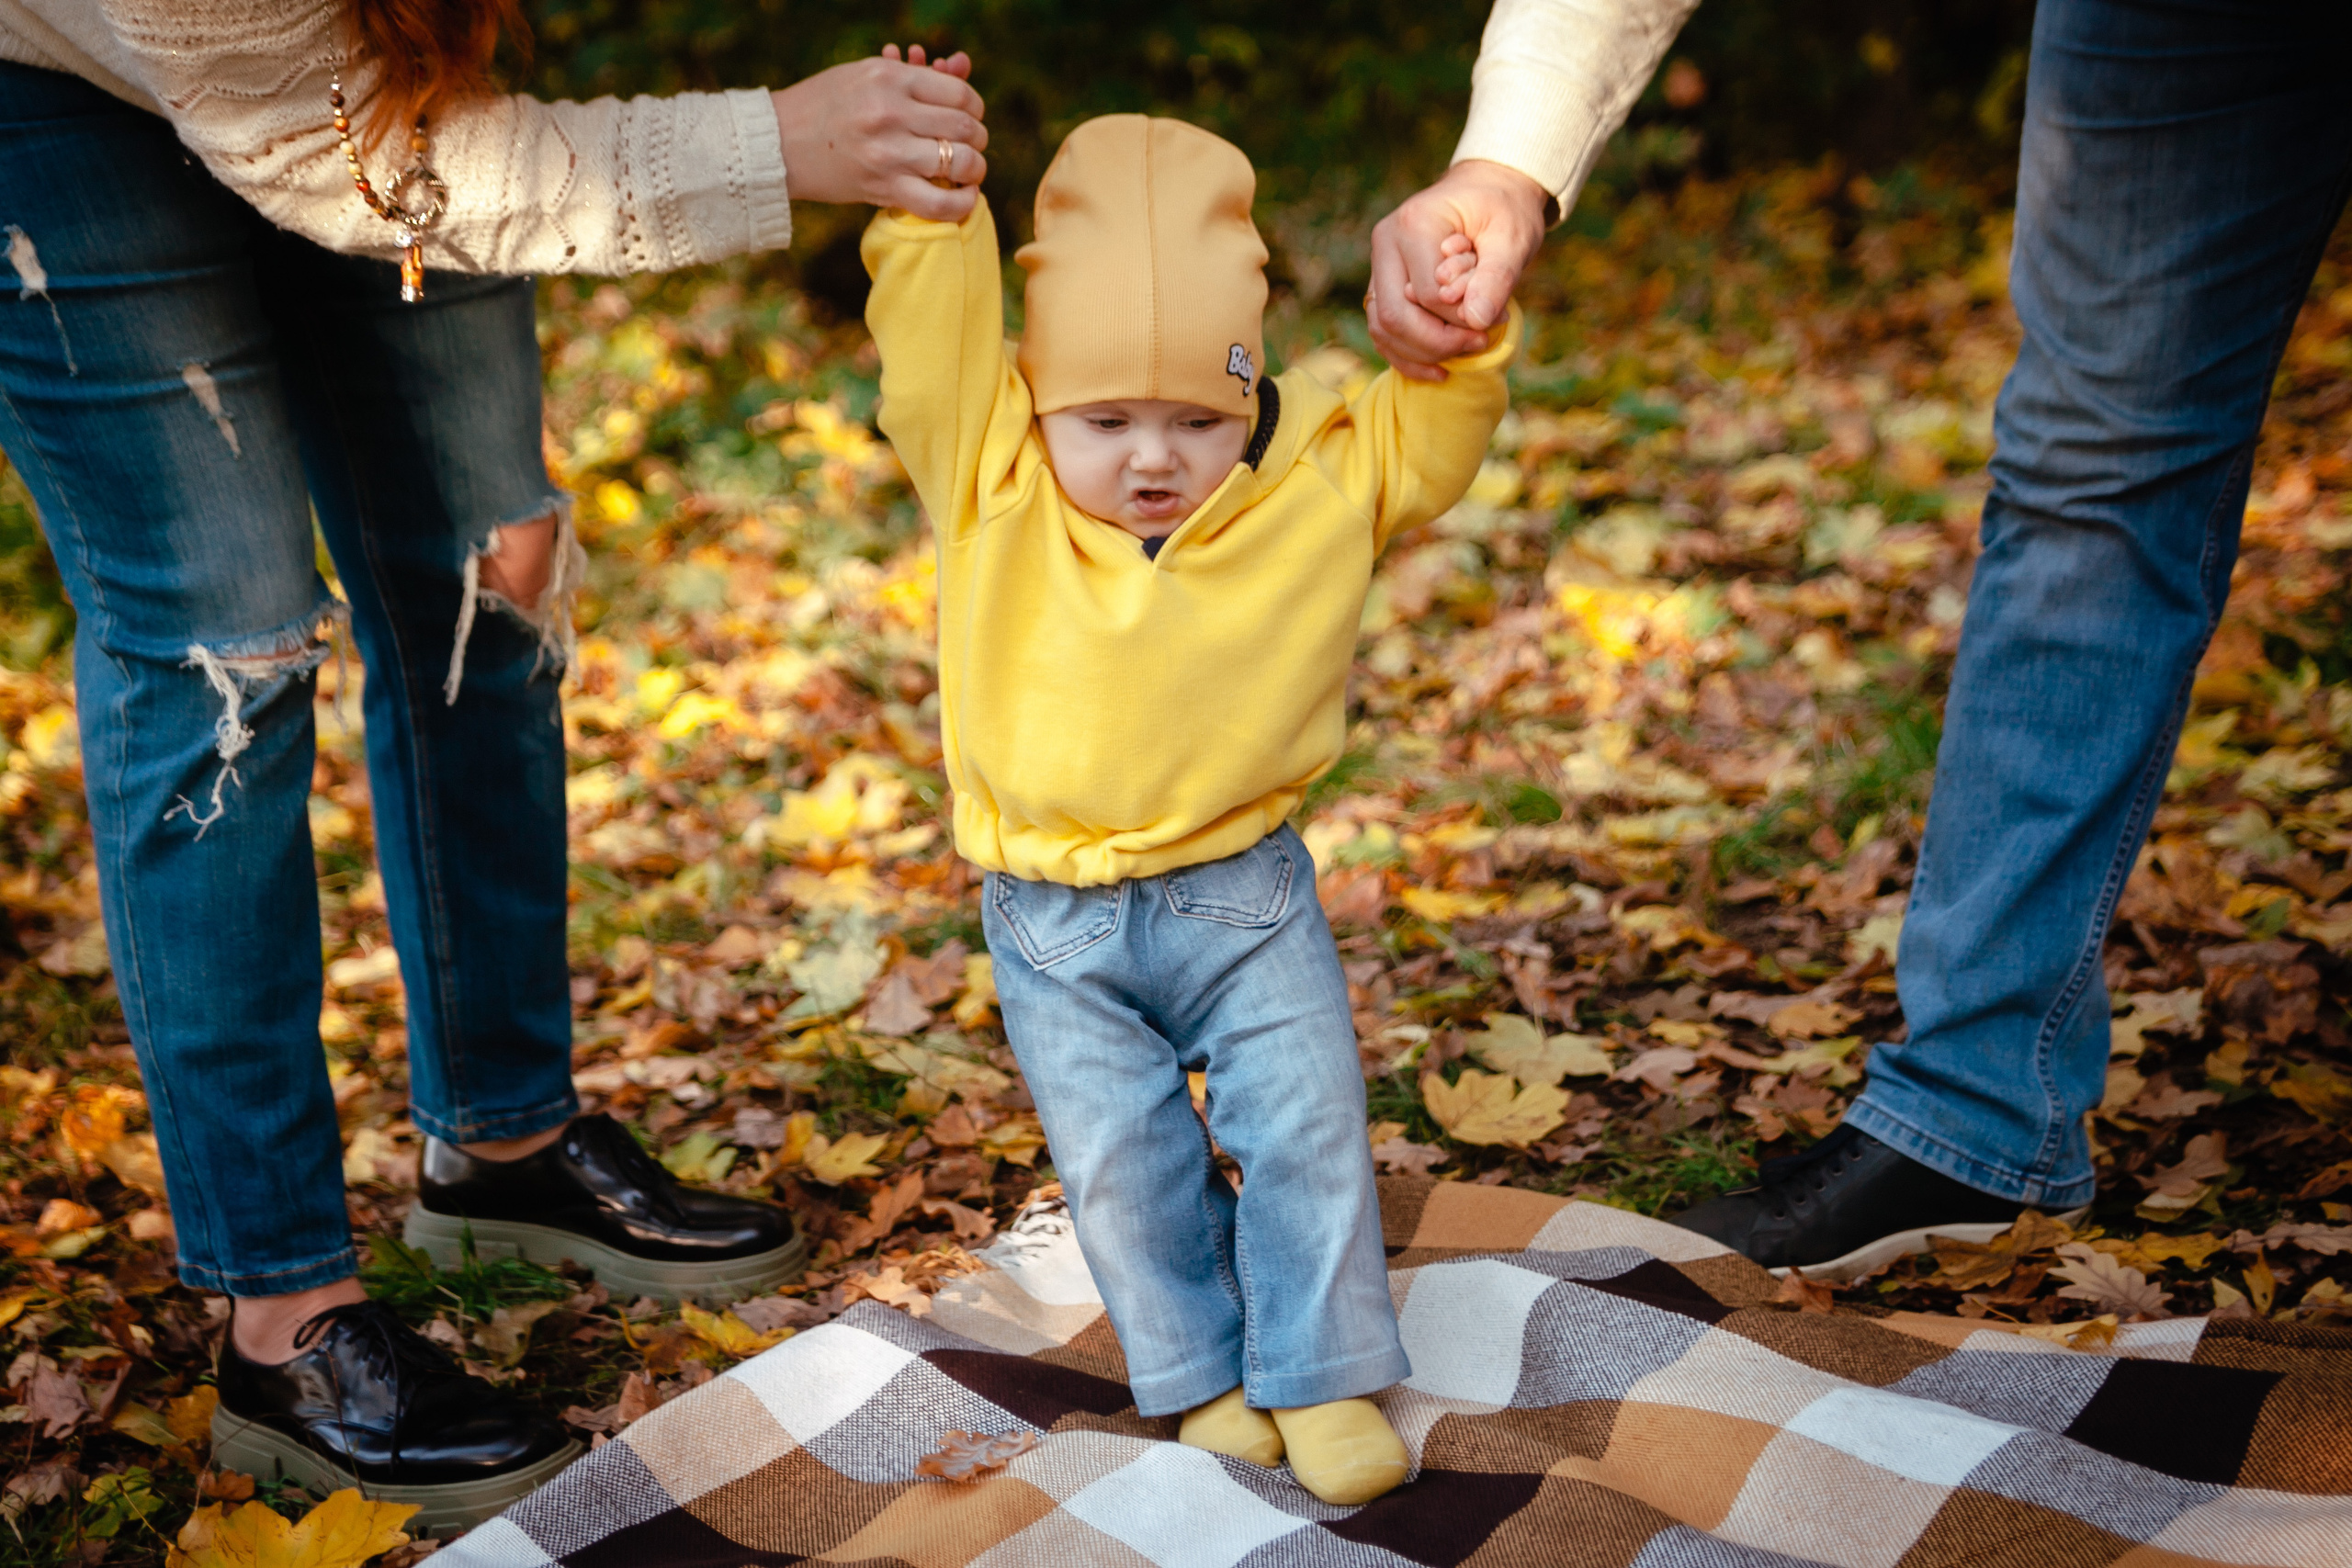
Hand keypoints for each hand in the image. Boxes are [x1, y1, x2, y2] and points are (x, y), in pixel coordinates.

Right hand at [771, 44, 988, 220]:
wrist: (777, 143)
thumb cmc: (826, 104)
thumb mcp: (867, 74)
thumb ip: (915, 75)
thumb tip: (962, 68)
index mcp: (889, 78)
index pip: (959, 93)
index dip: (975, 106)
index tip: (970, 115)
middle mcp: (891, 113)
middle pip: (965, 127)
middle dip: (978, 138)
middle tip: (971, 144)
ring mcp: (889, 153)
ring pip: (961, 163)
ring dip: (975, 169)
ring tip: (969, 170)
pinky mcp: (883, 188)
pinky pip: (940, 203)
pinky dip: (962, 203)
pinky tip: (963, 195)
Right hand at [1365, 159, 1548, 380]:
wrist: (1487, 191)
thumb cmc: (1503, 209)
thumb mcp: (1512, 236)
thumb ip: (1495, 277)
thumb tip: (1477, 321)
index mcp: (1413, 224)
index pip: (1428, 294)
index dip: (1461, 319)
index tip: (1499, 319)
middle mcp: (1386, 243)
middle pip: (1394, 315)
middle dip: (1437, 343)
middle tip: (1478, 344)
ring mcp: (1379, 265)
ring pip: (1382, 328)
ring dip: (1420, 355)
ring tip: (1460, 357)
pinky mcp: (1382, 284)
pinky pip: (1382, 331)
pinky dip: (1407, 356)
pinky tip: (1439, 369)